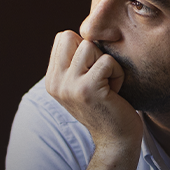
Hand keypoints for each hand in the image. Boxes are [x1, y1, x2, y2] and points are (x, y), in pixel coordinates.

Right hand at [45, 30, 141, 154]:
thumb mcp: (84, 83)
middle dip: (93, 52)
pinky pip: (107, 61)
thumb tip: (83, 30)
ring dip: (107, 63)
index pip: (63, 37)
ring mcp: (68, 86)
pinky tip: (115, 92)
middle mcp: (55, 82)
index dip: (84, 48)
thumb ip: (76, 62)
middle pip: (72, 36)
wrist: (117, 140)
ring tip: (108, 85)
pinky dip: (117, 74)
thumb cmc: (108, 106)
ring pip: (89, 46)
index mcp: (52, 79)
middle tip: (101, 76)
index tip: (93, 73)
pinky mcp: (87, 90)